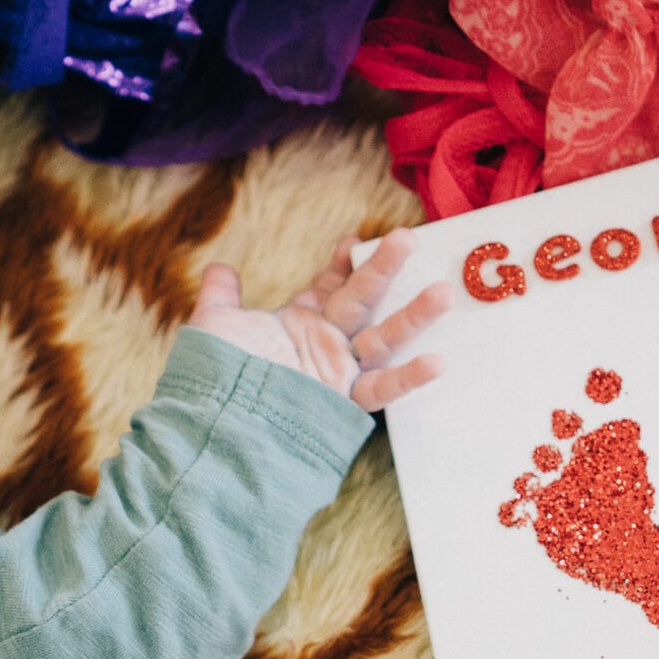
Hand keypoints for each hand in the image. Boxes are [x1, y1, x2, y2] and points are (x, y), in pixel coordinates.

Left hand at [188, 227, 449, 411]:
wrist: (215, 420)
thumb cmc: (216, 376)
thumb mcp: (216, 326)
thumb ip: (221, 296)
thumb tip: (221, 268)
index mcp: (302, 324)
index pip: (333, 286)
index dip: (345, 263)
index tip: (355, 242)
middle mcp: (326, 344)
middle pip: (363, 299)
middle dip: (384, 268)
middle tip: (408, 237)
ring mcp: (339, 371)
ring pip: (384, 338)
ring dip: (414, 316)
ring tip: (443, 292)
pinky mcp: (344, 401)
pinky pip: (382, 389)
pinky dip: (409, 377)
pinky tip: (438, 362)